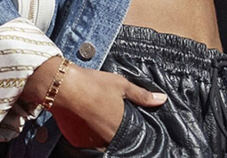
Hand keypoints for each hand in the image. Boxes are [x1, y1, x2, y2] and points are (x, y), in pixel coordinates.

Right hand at [25, 59, 166, 149]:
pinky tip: (87, 119)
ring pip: (102, 142)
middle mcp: (107, 139)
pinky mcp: (78, 142)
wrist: (64, 86)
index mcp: (121, 126)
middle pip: (117, 139)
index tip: (129, 121)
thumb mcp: (121, 84)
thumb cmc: (94, 83)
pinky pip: (88, 142)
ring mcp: (91, 142)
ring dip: (103, 133)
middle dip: (117, 130)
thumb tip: (162, 100)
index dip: (131, 128)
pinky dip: (89, 134)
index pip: (132, 135)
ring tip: (98, 116)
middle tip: (110, 115)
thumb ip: (142, 95)